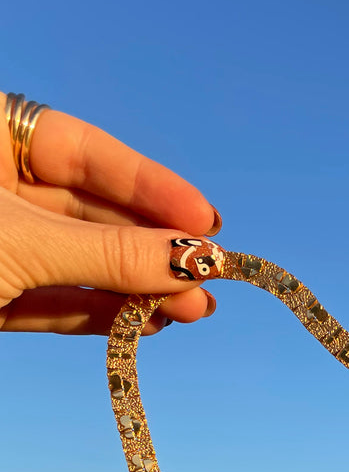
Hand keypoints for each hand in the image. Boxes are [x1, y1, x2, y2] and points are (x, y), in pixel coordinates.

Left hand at [0, 92, 222, 334]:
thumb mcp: (19, 243)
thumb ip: (107, 253)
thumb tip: (194, 258)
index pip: (83, 149)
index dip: (149, 186)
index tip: (206, 219)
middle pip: (88, 211)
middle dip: (151, 248)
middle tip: (207, 275)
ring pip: (75, 262)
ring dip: (134, 288)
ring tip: (191, 309)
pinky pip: (50, 301)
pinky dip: (98, 314)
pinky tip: (147, 322)